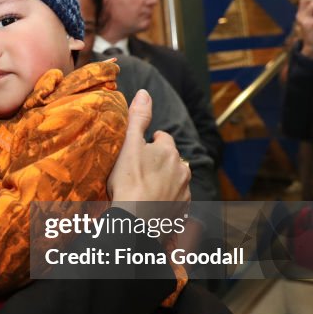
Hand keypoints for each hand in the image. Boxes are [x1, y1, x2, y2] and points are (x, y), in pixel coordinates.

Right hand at [109, 90, 190, 205]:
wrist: (136, 221)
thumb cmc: (129, 182)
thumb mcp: (129, 144)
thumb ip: (138, 117)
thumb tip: (144, 93)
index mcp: (169, 151)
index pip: (163, 138)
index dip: (150, 141)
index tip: (139, 148)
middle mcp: (182, 170)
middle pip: (172, 160)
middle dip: (159, 161)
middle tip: (139, 169)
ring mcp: (183, 192)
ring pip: (176, 180)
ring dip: (165, 181)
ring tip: (145, 188)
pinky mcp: (181, 211)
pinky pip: (176, 201)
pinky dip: (167, 200)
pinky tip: (153, 204)